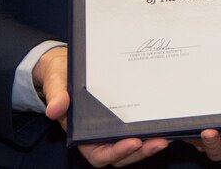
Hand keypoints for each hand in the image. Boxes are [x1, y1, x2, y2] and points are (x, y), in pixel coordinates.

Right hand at [32, 47, 169, 165]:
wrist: (66, 65)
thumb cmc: (61, 76)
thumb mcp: (56, 82)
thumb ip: (56, 95)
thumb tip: (54, 110)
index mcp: (81, 134)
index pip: (99, 153)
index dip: (116, 152)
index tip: (132, 142)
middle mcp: (98, 135)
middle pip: (122, 154)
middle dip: (140, 151)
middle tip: (159, 141)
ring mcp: (113, 127)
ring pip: (133, 144)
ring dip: (149, 144)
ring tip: (166, 135)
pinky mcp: (125, 115)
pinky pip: (137, 127)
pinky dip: (150, 128)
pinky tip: (166, 122)